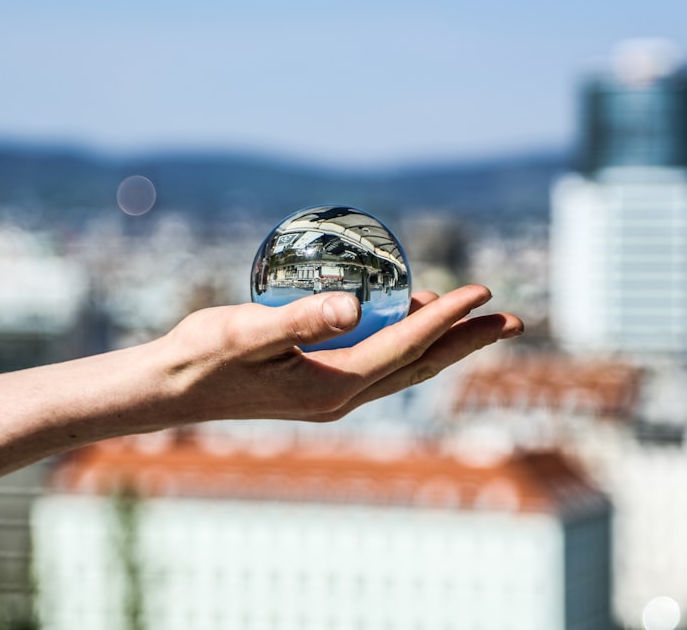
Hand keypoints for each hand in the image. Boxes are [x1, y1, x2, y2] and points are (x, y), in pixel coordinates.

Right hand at [156, 284, 521, 423]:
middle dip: (468, 342)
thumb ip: (300, 319)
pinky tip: (410, 316)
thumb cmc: (203, 356)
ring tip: (475, 317)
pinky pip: (379, 362)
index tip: (481, 291)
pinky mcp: (319, 384)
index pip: (405, 347)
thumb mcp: (247, 333)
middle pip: (420, 365)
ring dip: (443, 342)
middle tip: (514, 319)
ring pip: (403, 365)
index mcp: (332, 386)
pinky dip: (406, 339)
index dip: (447, 319)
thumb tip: (356, 306)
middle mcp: (341, 397)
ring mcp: (331, 394)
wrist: (172, 388)